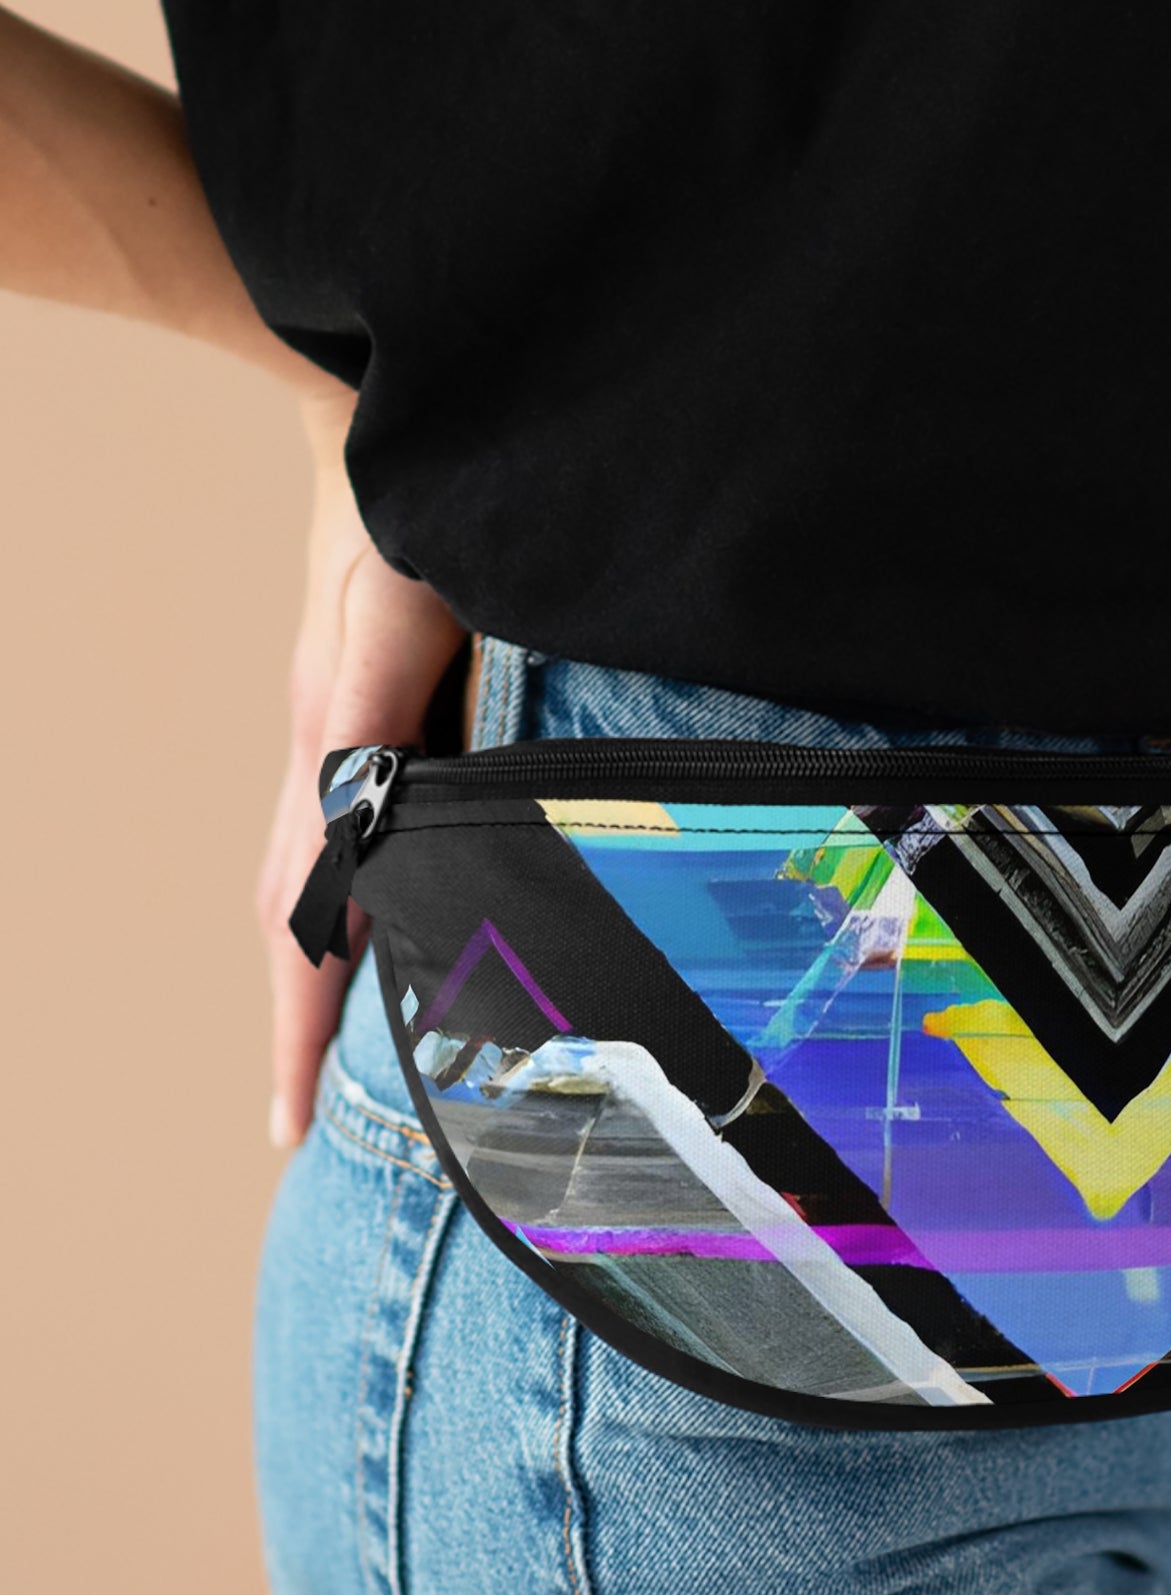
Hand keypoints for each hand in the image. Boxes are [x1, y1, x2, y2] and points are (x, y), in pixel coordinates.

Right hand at [258, 388, 467, 1147]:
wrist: (371, 409)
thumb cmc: (398, 498)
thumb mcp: (397, 602)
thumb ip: (377, 709)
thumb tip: (360, 827)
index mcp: (332, 750)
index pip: (302, 919)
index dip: (299, 1026)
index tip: (288, 1124)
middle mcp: (328, 756)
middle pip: (293, 919)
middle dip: (298, 1025)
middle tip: (302, 1123)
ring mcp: (343, 736)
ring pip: (315, 882)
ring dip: (321, 972)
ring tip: (336, 1057)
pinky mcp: (371, 712)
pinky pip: (349, 833)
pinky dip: (353, 902)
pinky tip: (392, 926)